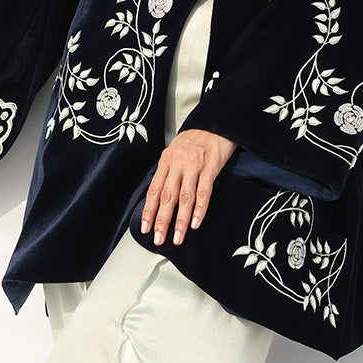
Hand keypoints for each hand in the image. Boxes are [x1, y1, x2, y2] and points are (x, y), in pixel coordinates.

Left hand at [140, 128, 236, 247]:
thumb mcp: (175, 152)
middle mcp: (178, 163)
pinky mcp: (211, 167)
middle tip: (158, 239)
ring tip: (178, 237)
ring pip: (185, 197)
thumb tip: (159, 197)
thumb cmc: (195, 140)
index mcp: (166, 160)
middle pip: (167, 196)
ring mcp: (194, 165)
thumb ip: (168, 172)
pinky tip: (196, 223)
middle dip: (162, 220)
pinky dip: (200, 209)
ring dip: (181, 220)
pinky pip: (204, 191)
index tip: (145, 228)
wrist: (216, 124)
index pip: (154, 190)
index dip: (149, 210)